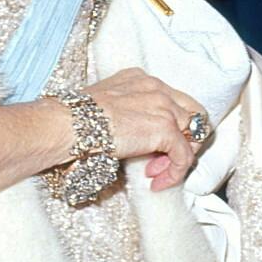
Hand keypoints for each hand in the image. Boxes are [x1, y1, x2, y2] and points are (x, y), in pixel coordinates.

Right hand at [82, 67, 207, 191]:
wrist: (68, 123)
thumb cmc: (75, 119)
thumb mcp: (107, 105)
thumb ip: (127, 111)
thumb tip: (132, 133)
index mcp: (142, 79)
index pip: (174, 101)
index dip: (170, 126)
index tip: (154, 147)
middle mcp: (157, 87)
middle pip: (193, 114)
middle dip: (183, 140)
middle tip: (162, 161)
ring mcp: (163, 106)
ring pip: (193, 135)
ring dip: (178, 158)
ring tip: (156, 174)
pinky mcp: (164, 128)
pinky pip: (184, 155)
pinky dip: (175, 172)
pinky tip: (157, 182)